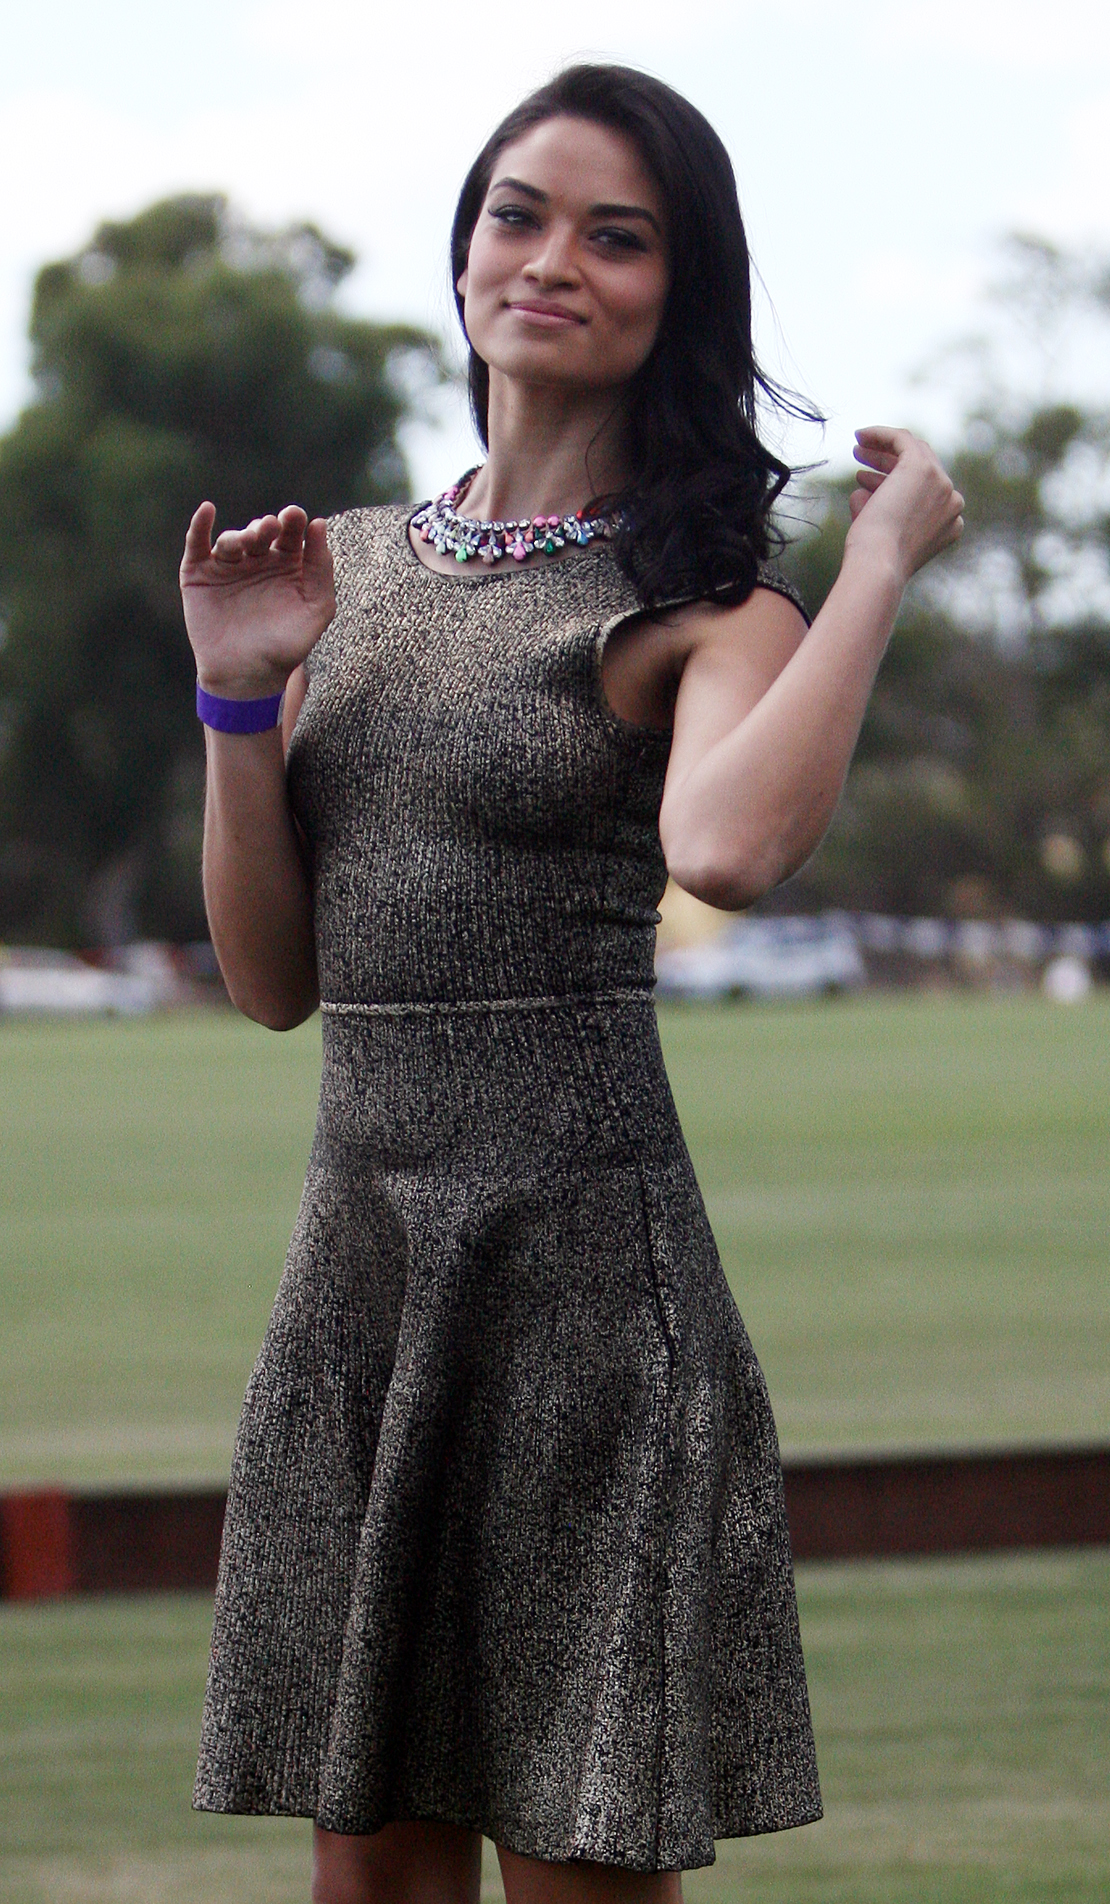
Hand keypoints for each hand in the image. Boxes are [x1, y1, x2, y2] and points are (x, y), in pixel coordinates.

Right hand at [180, 503, 335, 696]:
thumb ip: (321, 570)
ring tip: (249, 542)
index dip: (294, 521)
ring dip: (241, 535)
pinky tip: (208, 510)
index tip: (296, 517)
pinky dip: (199, 525)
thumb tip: (318, 524)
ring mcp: (228, 567)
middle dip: (267, 526)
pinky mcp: (199, 574)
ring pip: (233, 539)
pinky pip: (196, 544)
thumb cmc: (286, 648)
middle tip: (272, 527)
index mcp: (287, 566)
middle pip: (262, 532)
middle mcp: (258, 562)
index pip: (291, 534)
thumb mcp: (316, 610)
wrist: (246, 677)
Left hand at [846, 428, 963, 582]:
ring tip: (856, 450)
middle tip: (861, 458)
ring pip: (912, 452)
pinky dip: (881, 435)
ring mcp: (941, 483)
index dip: (894, 481)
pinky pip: (902, 440)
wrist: (878, 564)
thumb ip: (878, 512)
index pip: (926, 489)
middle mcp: (953, 502)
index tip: (864, 480)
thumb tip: (860, 492)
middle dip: (889, 462)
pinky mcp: (922, 468)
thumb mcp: (882, 534)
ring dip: (883, 449)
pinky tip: (861, 435)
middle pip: (923, 467)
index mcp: (951, 523)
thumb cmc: (873, 558)